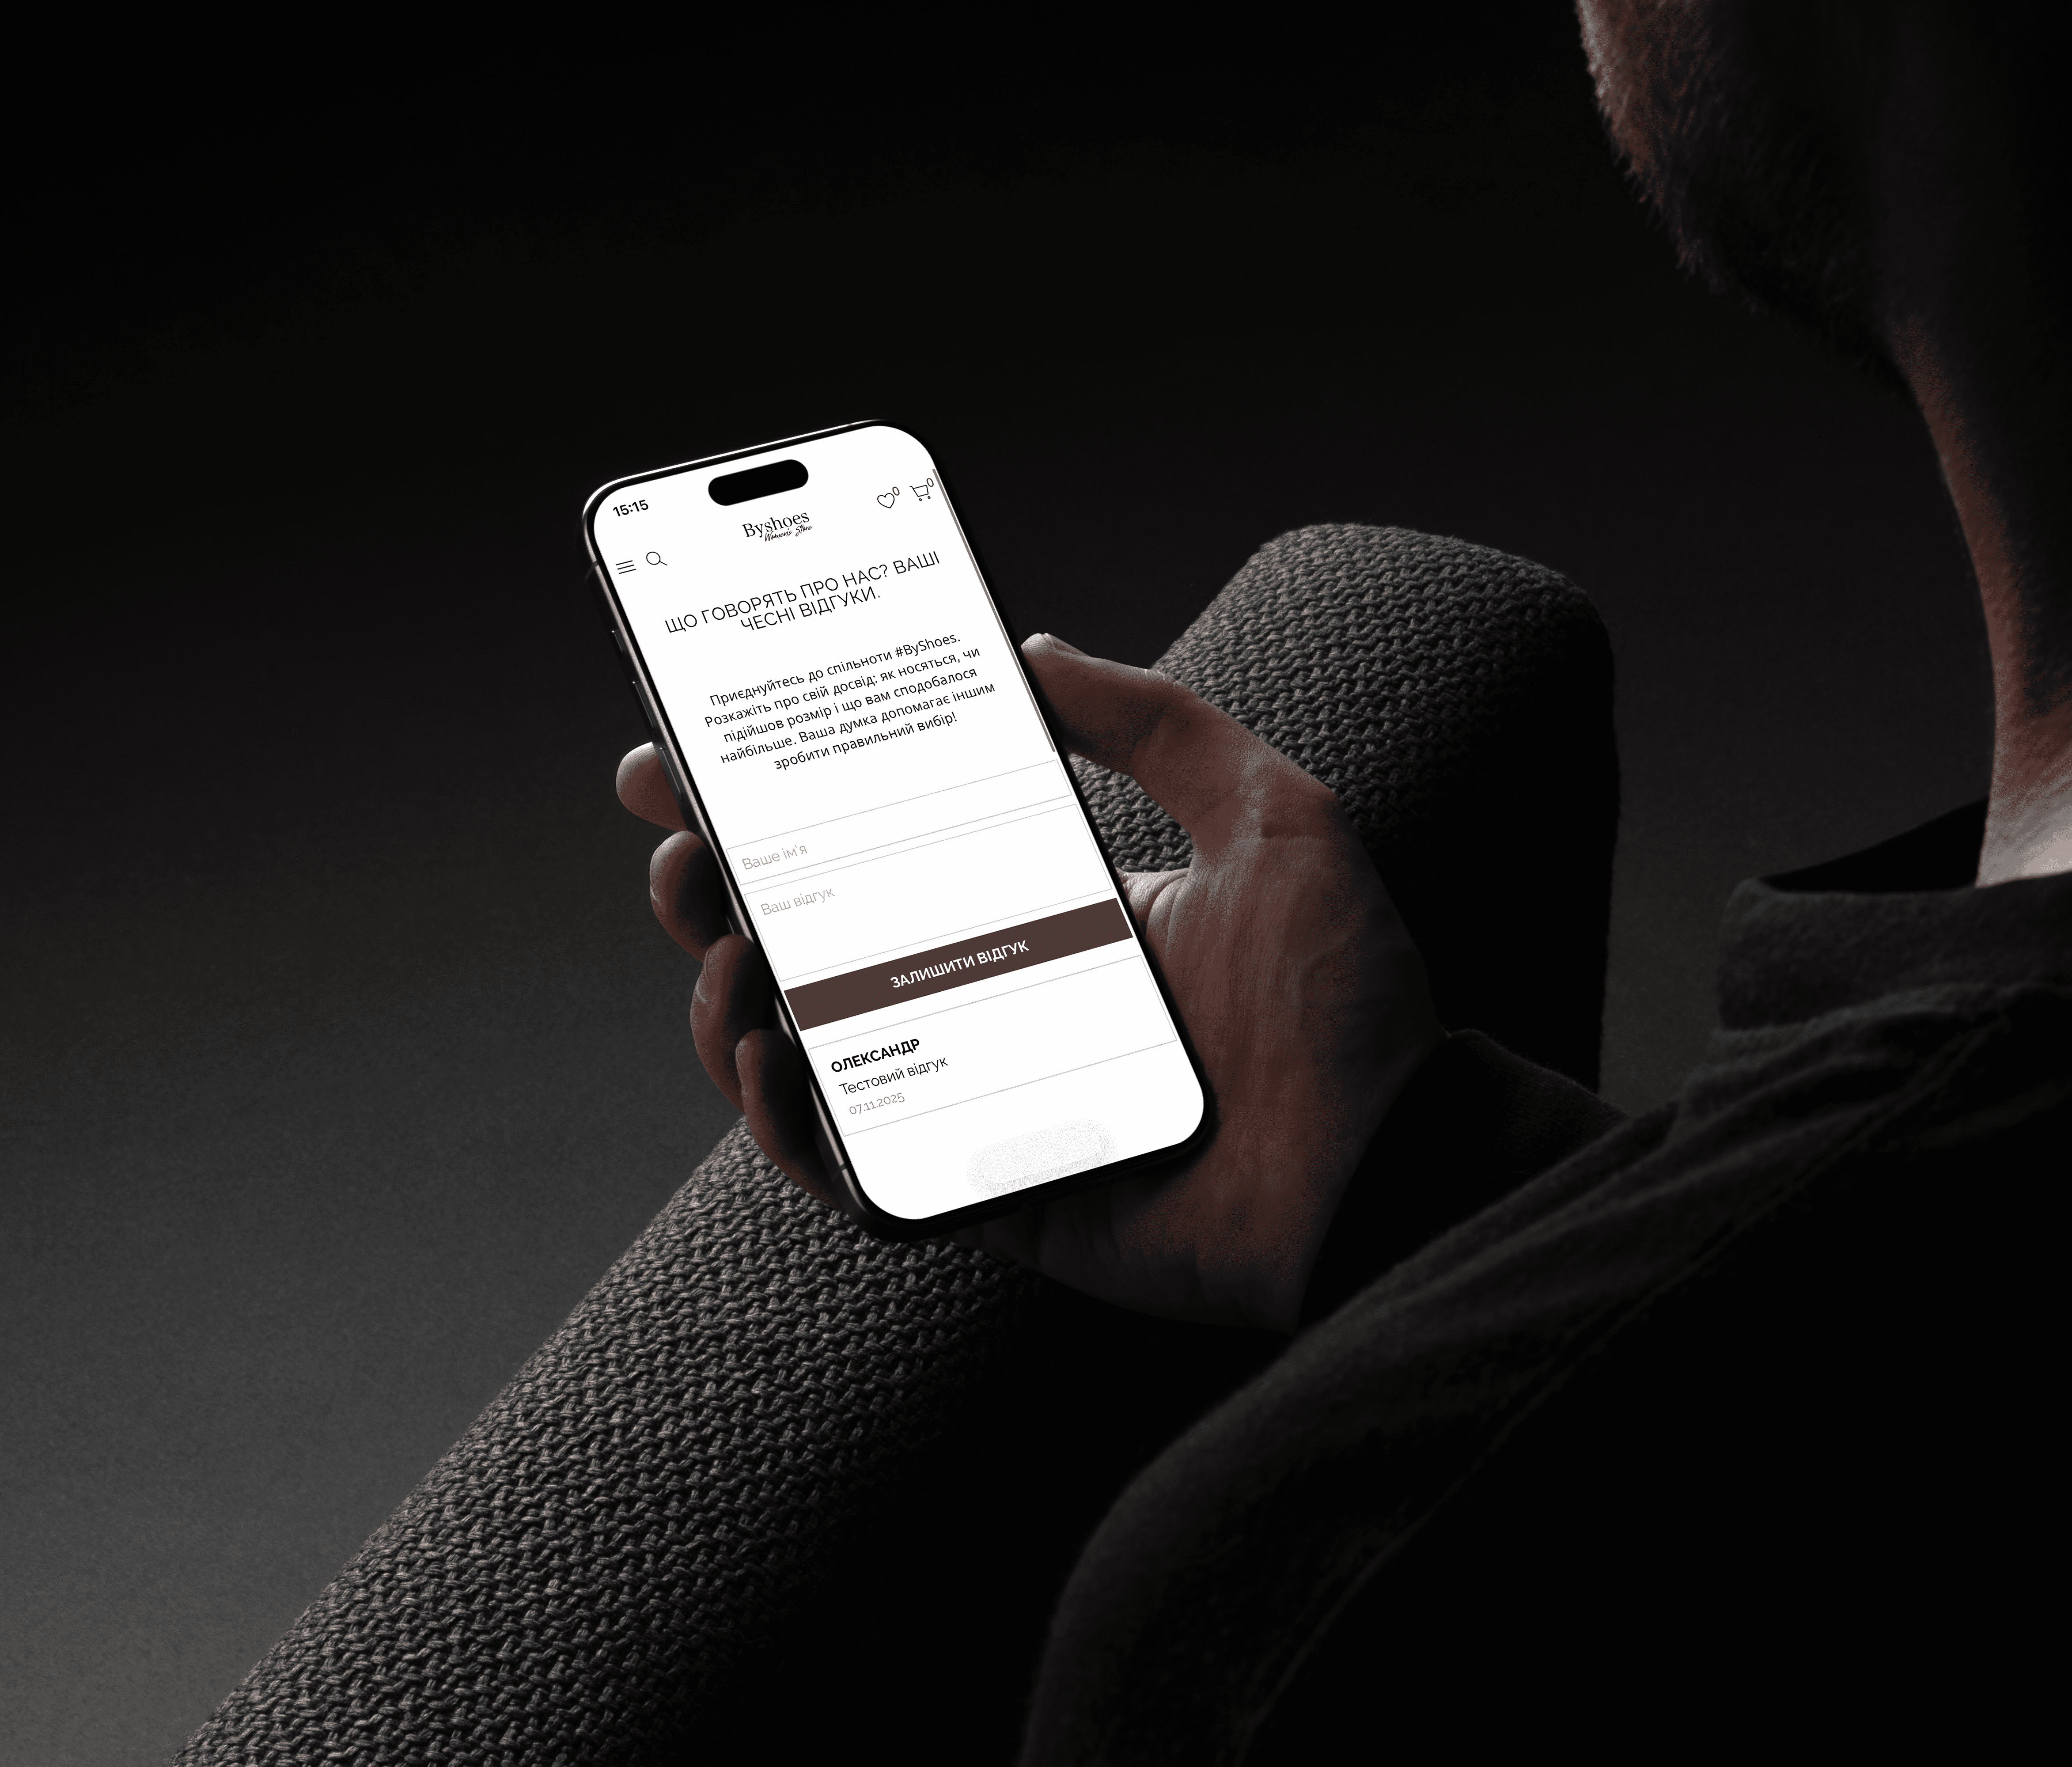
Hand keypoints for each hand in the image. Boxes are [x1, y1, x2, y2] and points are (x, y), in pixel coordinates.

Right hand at [614, 634, 1443, 1329]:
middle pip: (815, 942)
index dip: (777, 805)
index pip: (882, 849)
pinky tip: (773, 1054)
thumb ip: (1159, 722)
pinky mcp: (981, 1195)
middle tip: (683, 843)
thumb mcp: (1273, 814)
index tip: (688, 751)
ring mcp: (977, 1101)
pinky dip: (786, 1120)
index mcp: (1048, 913)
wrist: (1388, 1166)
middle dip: (718, 887)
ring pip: (806, 1051)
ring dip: (733, 994)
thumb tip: (1037, 646)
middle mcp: (997, 1001)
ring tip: (731, 944)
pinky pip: (848, 1167)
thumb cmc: (1343, 1001)